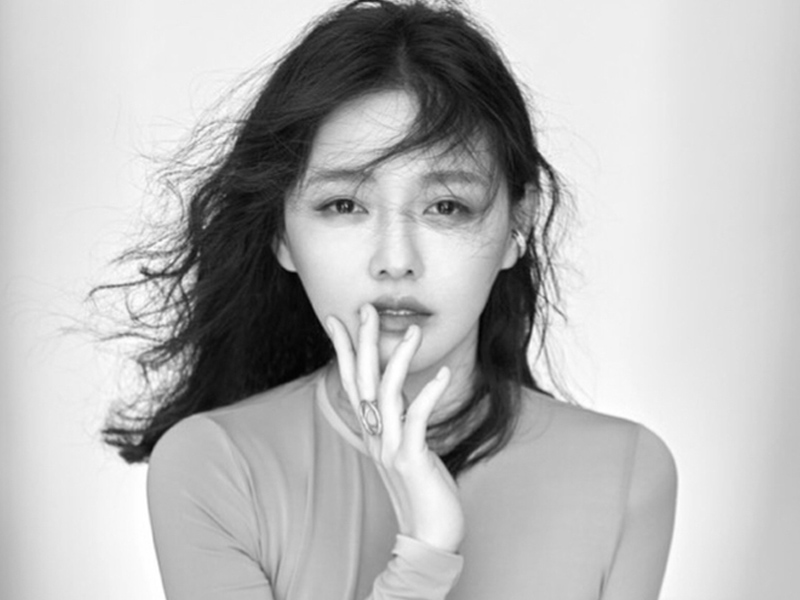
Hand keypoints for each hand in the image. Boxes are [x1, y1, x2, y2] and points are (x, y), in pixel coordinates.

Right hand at [325, 304, 465, 553]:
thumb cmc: (423, 491)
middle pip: (362, 381)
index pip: (351, 382)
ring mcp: (391, 448)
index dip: (343, 350)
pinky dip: (430, 394)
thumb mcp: (405, 449)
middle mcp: (376, 436)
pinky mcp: (411, 461)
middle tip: (365, 309)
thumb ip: (399, 421)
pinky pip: (417, 420)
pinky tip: (443, 374)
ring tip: (412, 331)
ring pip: (387, 394)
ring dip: (398, 359)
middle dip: (363, 343)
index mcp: (373, 431)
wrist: (428, 537)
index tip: (337, 320)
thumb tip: (400, 393)